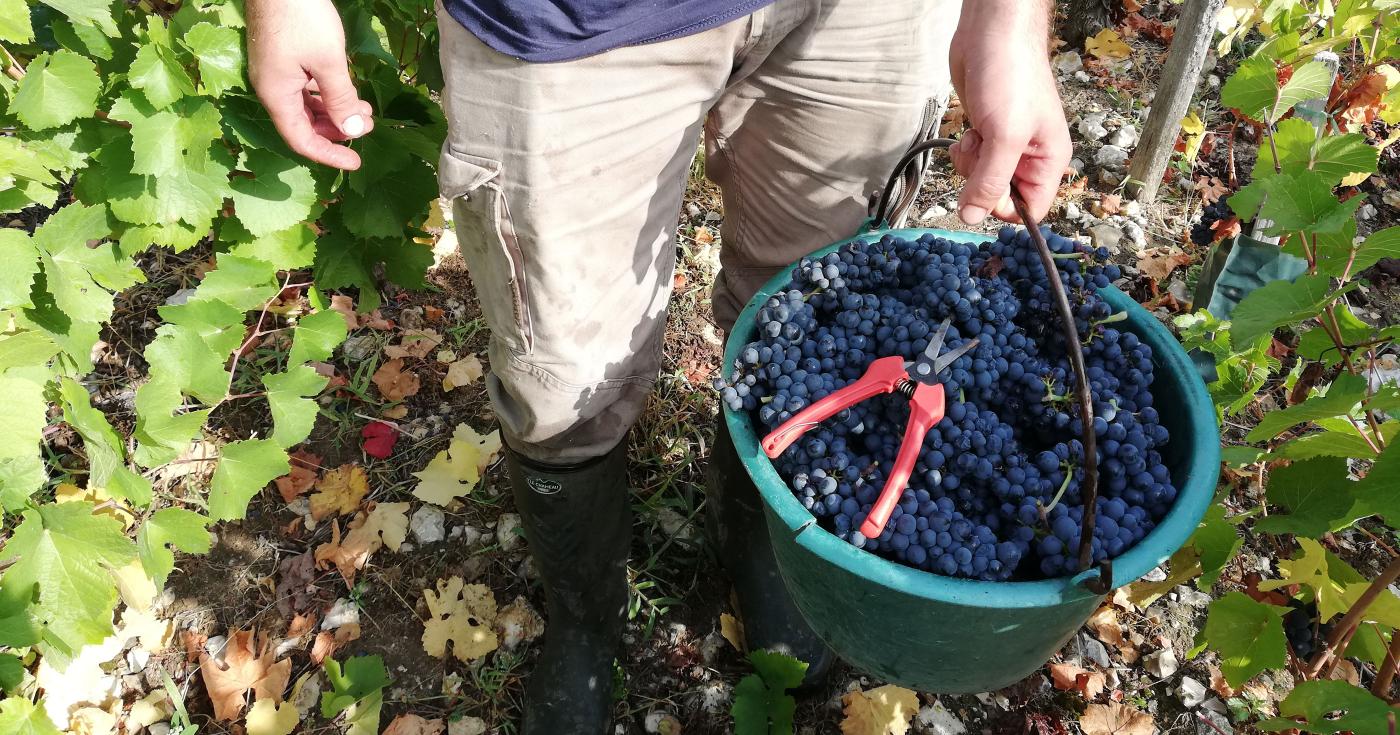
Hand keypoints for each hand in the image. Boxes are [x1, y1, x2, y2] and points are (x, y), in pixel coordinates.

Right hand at [247, 0, 373, 169]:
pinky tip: (348, 90)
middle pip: (304, 125)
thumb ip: (340, 98)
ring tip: (365, 110)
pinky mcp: (284, 59)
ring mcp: (277, 73)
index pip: (301, 140)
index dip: (329, 155)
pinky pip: (305, 88)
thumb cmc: (303, 18)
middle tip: (368, 126)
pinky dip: (327, 94)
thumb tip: (353, 130)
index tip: (356, 162)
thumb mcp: (328, 62)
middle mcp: (273, 89)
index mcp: (277, 96)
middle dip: (337, 130)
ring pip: (307, 106)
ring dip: (335, 111)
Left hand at [947, 0, 1070, 224]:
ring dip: (970, 165)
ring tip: (977, 136)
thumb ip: (989, 182)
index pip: (1031, 209)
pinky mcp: (985, 133)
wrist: (991, 34)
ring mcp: (1005, 145)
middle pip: (1002, 197)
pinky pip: (971, 161)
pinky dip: (964, 151)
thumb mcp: (1004, 137)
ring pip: (981, 180)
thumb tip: (972, 217)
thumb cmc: (1011, 75)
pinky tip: (969, 130)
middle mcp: (1030, 157)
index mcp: (1049, 161)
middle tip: (982, 154)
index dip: (1005, 209)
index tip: (986, 193)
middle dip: (982, 182)